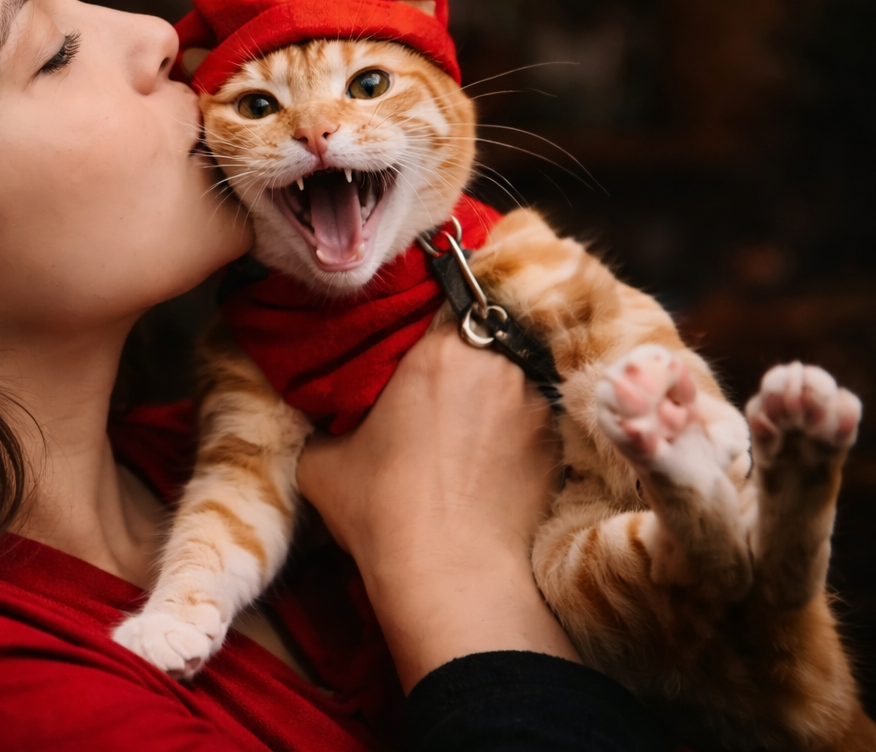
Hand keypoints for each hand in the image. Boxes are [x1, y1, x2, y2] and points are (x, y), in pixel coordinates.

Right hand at [296, 323, 576, 690]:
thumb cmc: (381, 510)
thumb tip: (319, 414)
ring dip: (486, 392)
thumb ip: (324, 418)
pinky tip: (484, 460)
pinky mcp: (556, 446)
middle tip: (428, 386)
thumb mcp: (321, 459)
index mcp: (439, 348)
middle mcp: (497, 363)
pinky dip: (510, 430)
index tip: (408, 339)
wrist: (450, 576)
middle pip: (478, 336)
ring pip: (507, 377)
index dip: (423, 316)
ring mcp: (534, 404)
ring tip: (459, 428)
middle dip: (456, 356)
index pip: (439, 299)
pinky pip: (529, 419)